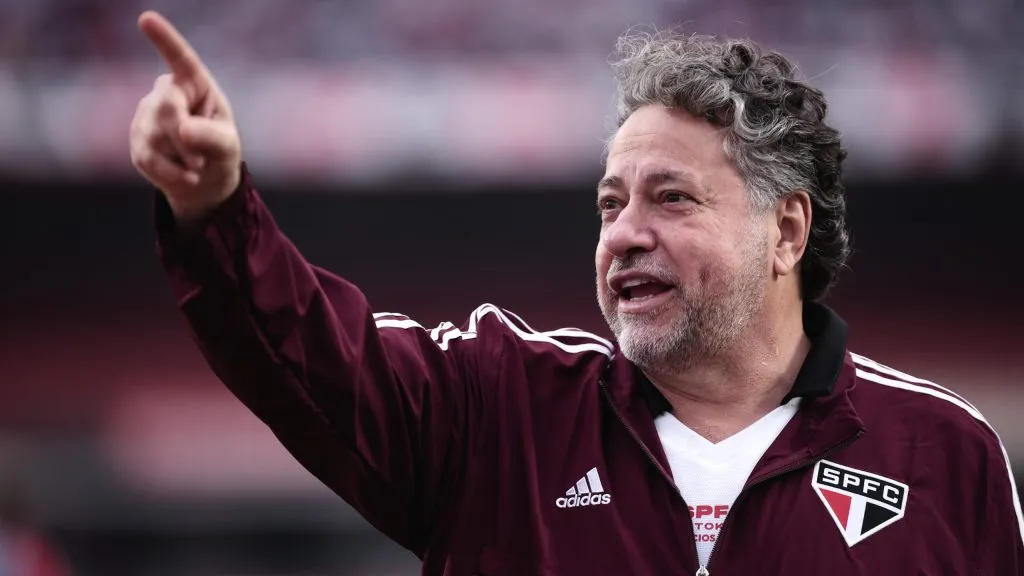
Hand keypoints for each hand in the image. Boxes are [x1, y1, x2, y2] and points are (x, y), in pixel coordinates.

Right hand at [129, 11, 241, 224]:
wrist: (204, 184)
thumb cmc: (220, 154)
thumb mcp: (228, 147)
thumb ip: (212, 137)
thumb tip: (184, 130)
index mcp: (194, 84)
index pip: (180, 59)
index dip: (164, 39)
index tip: (146, 18)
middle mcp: (166, 93)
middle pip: (167, 109)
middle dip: (185, 140)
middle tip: (201, 161)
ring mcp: (146, 116)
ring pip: (157, 138)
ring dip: (182, 161)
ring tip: (195, 165)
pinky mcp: (136, 141)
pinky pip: (149, 159)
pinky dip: (171, 174)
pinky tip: (182, 174)